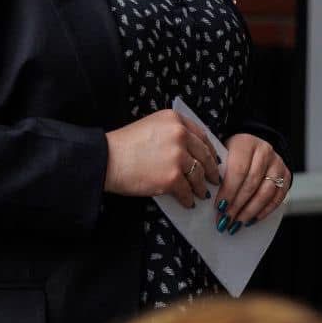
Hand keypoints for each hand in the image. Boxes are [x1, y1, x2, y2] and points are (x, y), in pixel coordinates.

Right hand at [104, 109, 220, 208]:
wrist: (106, 159)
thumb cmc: (124, 145)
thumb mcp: (151, 126)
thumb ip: (172, 132)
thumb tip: (191, 151)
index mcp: (175, 120)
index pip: (201, 135)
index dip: (209, 149)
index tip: (213, 159)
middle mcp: (180, 135)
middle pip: (204, 155)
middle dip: (211, 169)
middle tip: (214, 179)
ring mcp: (177, 157)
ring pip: (198, 175)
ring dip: (201, 186)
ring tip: (202, 193)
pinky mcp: (171, 178)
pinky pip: (186, 191)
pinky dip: (188, 199)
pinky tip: (188, 203)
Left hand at [215, 133, 290, 233]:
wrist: (254, 146)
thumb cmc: (233, 153)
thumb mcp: (223, 153)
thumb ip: (218, 171)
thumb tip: (209, 197)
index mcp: (246, 143)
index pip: (238, 170)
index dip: (229, 191)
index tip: (219, 208)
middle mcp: (265, 151)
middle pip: (252, 183)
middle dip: (237, 205)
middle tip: (226, 220)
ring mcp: (277, 164)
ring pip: (266, 192)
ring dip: (250, 211)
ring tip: (237, 223)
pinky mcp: (286, 176)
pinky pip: (278, 197)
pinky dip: (265, 211)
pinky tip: (252, 219)